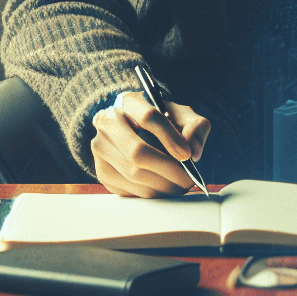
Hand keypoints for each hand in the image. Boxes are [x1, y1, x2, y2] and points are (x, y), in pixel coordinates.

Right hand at [91, 91, 210, 197]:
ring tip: (179, 186)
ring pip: (133, 174)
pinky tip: (162, 188)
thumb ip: (195, 126)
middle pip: (137, 152)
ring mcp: (100, 147)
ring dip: (162, 186)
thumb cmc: (162, 122)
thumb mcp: (182, 115)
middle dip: (168, 170)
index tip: (187, 155)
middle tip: (188, 180)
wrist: (135, 130)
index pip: (148, 117)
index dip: (170, 137)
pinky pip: (128, 189)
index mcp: (129, 102)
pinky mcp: (101, 171)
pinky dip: (150, 193)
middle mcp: (108, 122)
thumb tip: (194, 152)